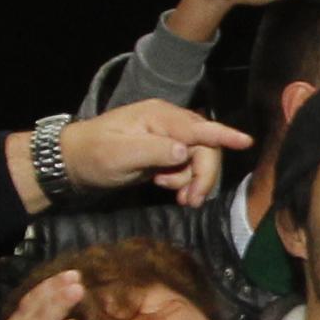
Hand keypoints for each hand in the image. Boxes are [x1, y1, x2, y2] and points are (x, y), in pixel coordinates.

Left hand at [56, 101, 247, 210]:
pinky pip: (186, 166)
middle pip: (204, 147)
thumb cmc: (93, 155)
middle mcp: (168, 123)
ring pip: (198, 159)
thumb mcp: (121, 154)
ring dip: (192, 181)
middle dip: (203, 175)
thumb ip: (155, 151)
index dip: (224, 135)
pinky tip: (168, 189)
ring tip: (177, 198)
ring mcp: (167, 138)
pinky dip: (183, 181)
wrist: (72, 163)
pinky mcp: (163, 153)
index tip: (246, 142)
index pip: (199, 126)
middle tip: (192, 202)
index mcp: (159, 117)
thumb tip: (186, 151)